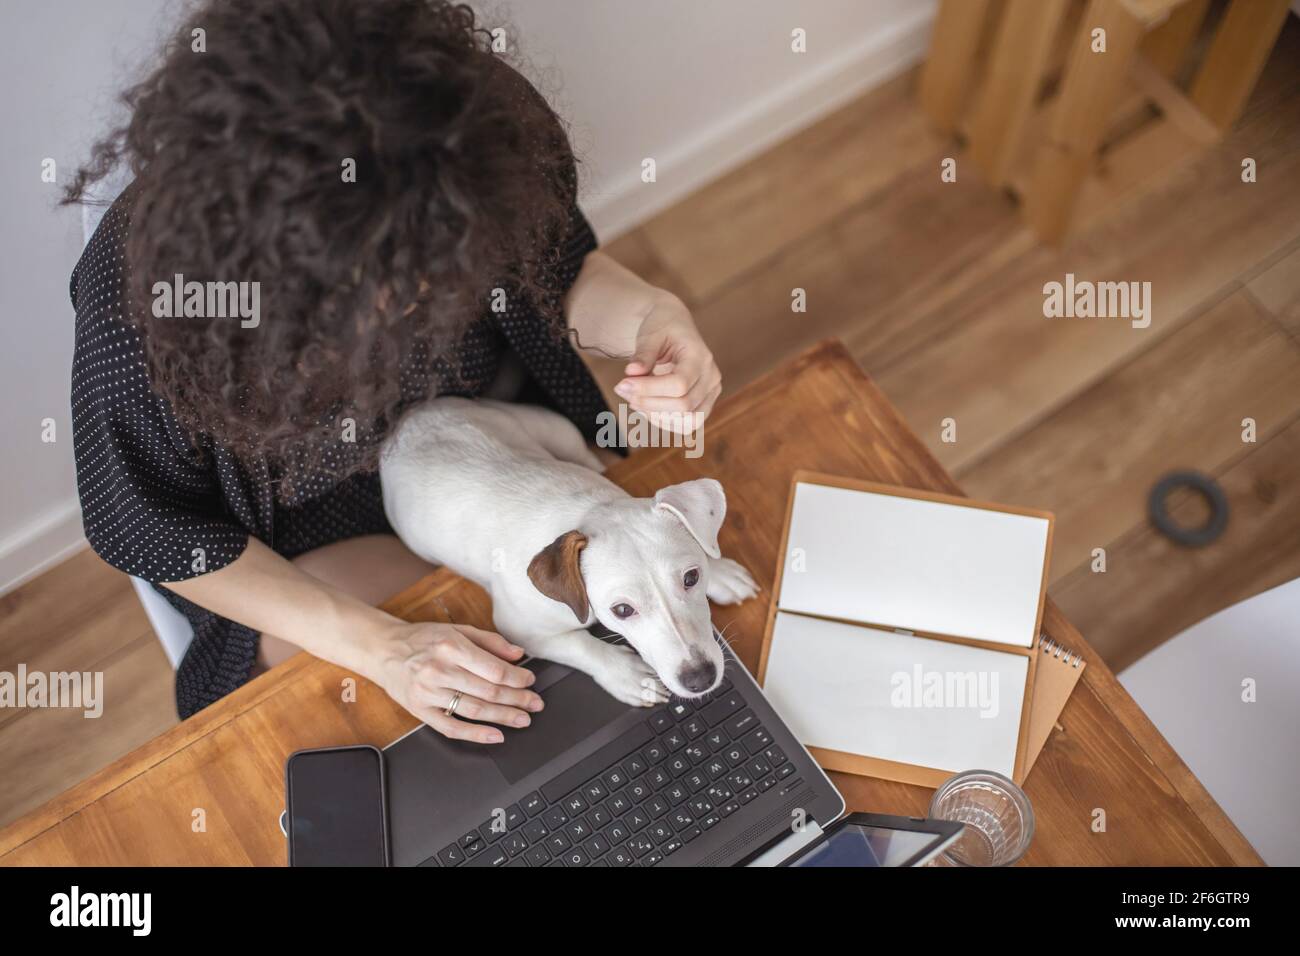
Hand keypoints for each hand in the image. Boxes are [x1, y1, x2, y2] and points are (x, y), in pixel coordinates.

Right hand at [373, 621, 542, 742]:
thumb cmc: (422, 639)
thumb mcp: (457, 630)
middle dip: (517, 700)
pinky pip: (452, 728)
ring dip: (504, 717)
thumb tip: (518, 654)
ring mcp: (428, 693)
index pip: (494, 669)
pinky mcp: (420, 711)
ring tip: (523, 719)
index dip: (517, 679)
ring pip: (474, 710)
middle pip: (488, 692)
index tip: (530, 681)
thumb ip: (490, 641)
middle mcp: (440, 670)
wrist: (383, 650)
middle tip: (535, 704)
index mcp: (451, 647)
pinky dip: (476, 734)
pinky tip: (495, 736)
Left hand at [613, 291, 720, 433]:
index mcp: (701, 356)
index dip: (648, 389)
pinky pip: (687, 425)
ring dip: (655, 415)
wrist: (674, 326)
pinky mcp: (703, 405)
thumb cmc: (662, 327)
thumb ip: (643, 354)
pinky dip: (663, 421)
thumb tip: (632, 372)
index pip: (679, 384)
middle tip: (621, 389)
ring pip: (687, 421)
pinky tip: (645, 407)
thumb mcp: (650, 334)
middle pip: (683, 405)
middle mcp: (712, 377)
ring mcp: (710, 393)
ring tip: (632, 399)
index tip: (623, 382)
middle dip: (648, 402)